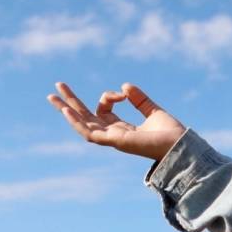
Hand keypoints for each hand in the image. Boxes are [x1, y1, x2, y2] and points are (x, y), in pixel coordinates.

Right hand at [46, 82, 186, 160]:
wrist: (180, 145)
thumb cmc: (171, 133)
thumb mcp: (152, 111)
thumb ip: (139, 99)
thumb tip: (124, 86)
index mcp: (123, 129)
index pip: (103, 111)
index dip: (108, 97)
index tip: (123, 93)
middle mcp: (114, 135)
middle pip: (86, 118)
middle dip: (71, 102)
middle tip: (57, 86)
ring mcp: (112, 140)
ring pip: (83, 125)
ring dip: (67, 110)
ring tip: (52, 96)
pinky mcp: (114, 141)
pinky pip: (89, 133)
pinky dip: (77, 122)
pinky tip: (66, 110)